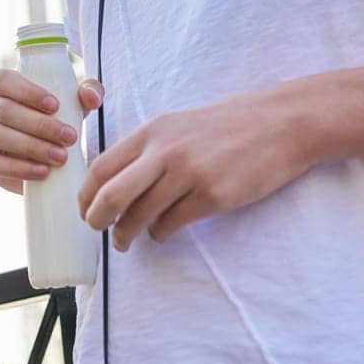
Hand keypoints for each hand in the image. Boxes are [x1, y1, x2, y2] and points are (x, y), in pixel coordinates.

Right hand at [0, 70, 104, 194]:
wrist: (39, 151)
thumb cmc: (53, 118)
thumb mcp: (72, 103)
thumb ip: (87, 93)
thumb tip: (90, 96)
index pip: (4, 80)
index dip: (28, 92)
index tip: (56, 106)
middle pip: (3, 110)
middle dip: (39, 125)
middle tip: (68, 137)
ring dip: (30, 148)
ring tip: (60, 158)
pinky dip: (16, 169)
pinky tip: (41, 172)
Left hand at [77, 86, 313, 249]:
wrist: (279, 124)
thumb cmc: (225, 126)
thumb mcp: (177, 125)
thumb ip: (147, 148)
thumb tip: (114, 180)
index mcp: (152, 132)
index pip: (101, 166)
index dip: (85, 193)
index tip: (84, 208)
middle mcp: (165, 152)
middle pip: (112, 194)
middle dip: (97, 218)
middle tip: (96, 229)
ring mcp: (189, 174)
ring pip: (141, 215)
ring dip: (127, 233)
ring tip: (126, 240)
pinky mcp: (213, 196)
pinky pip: (172, 224)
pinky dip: (160, 233)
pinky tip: (161, 232)